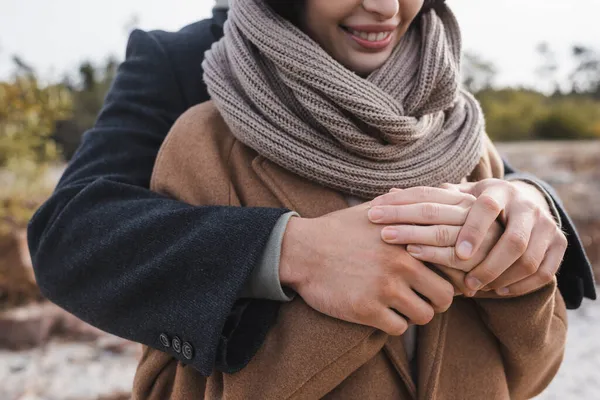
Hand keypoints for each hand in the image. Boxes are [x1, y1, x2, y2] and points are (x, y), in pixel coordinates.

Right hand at [279, 203, 454, 335]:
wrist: (302, 250)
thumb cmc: (337, 229)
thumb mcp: (370, 210)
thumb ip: (397, 205)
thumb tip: (410, 195)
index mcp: (408, 241)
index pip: (451, 265)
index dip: (451, 276)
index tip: (439, 280)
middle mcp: (402, 265)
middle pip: (444, 296)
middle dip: (436, 301)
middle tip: (423, 298)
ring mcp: (385, 289)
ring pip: (424, 316)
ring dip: (415, 314)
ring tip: (403, 307)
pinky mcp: (367, 310)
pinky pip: (398, 329)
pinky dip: (394, 324)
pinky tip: (383, 314)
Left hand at [368, 187, 499, 295]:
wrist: (522, 251)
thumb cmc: (472, 232)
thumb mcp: (449, 214)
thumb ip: (424, 203)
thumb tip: (390, 191)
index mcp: (463, 198)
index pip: (425, 194)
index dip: (398, 199)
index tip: (372, 205)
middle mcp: (474, 211)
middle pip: (430, 209)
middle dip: (398, 213)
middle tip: (372, 217)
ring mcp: (482, 233)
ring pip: (441, 231)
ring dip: (411, 233)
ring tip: (386, 235)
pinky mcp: (486, 257)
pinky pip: (456, 256)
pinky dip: (432, 254)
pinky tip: (411, 252)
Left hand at [449, 179, 566, 294]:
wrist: (521, 201)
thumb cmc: (480, 203)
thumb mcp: (464, 194)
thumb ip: (441, 199)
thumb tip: (404, 197)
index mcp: (499, 190)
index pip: (487, 207)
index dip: (474, 231)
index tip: (459, 254)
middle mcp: (527, 205)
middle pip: (514, 240)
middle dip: (490, 266)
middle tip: (468, 283)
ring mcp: (546, 224)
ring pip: (530, 260)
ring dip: (503, 278)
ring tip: (479, 288)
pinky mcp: (559, 243)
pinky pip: (545, 272)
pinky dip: (522, 285)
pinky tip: (500, 291)